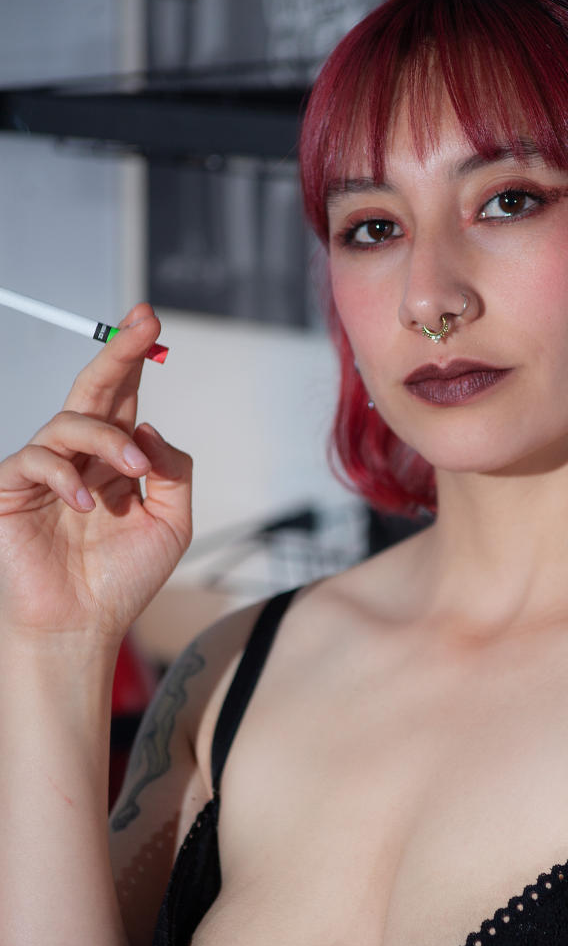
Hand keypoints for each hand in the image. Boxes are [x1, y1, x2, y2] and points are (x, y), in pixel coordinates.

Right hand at [0, 303, 191, 643]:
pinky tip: (87, 506)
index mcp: (114, 460)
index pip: (124, 399)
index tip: (150, 321)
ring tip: (133, 472)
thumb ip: (173, 472)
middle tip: (142, 326)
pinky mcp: (11, 490)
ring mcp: (43, 470)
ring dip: (108, 440)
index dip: (134, 358)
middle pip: (93, 390)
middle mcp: (78, 457)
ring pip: (70, 422)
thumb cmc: (123, 579)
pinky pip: (36, 460)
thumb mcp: (171, 522)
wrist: (82, 625)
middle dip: (117, 353)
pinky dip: (67, 478)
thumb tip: (149, 427)